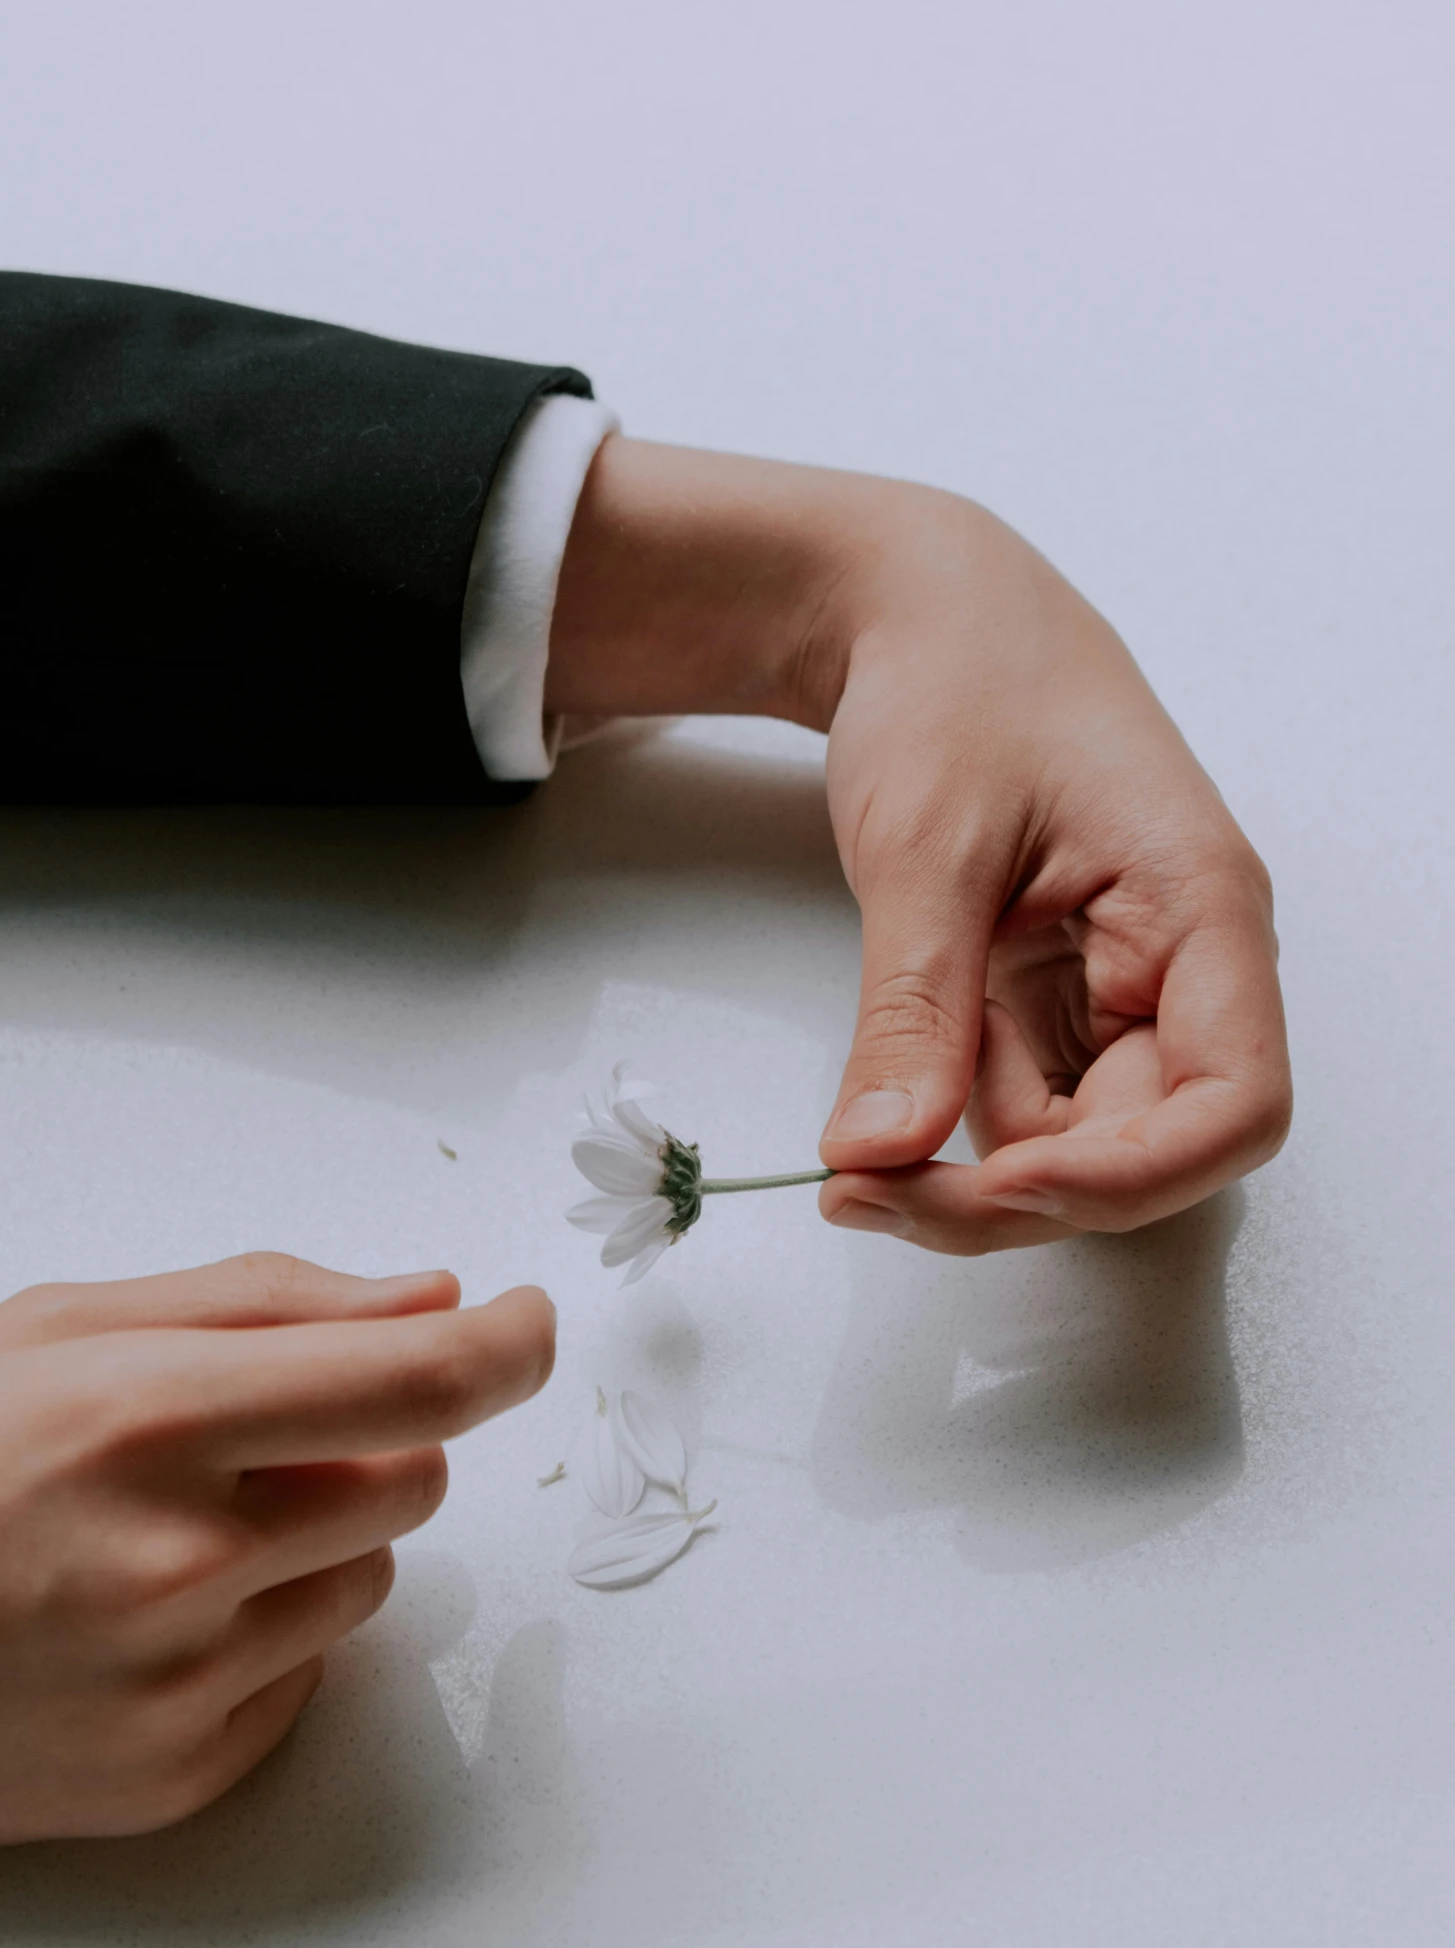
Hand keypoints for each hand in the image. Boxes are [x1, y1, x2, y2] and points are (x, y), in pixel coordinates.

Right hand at [0, 1254, 553, 1854]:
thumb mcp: (56, 1331)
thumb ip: (264, 1304)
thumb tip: (430, 1296)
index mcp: (148, 1419)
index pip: (415, 1384)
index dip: (504, 1348)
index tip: (529, 1324)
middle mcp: (182, 1560)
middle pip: (413, 1482)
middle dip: (364, 1445)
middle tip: (243, 1443)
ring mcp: (182, 1685)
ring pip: (373, 1581)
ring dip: (314, 1544)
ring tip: (166, 1538)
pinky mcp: (177, 1777)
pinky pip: (309, 1679)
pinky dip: (263, 1637)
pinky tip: (144, 1623)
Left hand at [548, 442, 1289, 1251]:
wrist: (916, 615)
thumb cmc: (956, 682)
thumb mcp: (924, 847)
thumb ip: (913, 1009)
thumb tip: (883, 1151)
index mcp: (1200, 909)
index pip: (1235, 1104)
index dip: (1133, 1177)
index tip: (999, 1184)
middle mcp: (1179, 968)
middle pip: (1147, 1151)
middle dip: (1017, 1197)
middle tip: (868, 1197)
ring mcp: (1117, 993)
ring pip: (1075, 1149)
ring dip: (970, 1182)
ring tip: (849, 1172)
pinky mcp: (1054, 1003)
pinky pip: (1022, 1109)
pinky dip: (949, 1136)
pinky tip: (873, 1132)